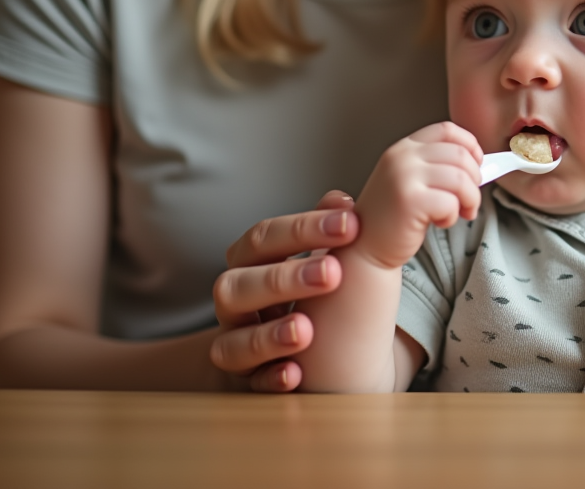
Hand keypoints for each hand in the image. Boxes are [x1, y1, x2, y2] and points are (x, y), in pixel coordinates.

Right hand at [210, 190, 359, 391]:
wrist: (301, 342)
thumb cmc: (309, 287)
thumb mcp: (319, 253)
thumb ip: (327, 227)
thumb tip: (342, 201)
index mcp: (249, 261)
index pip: (263, 237)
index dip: (304, 229)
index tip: (352, 224)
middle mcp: (234, 299)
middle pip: (238, 285)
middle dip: (285, 279)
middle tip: (334, 273)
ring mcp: (235, 340)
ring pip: (232, 340)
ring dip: (269, 335)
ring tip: (307, 331)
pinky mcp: (247, 379)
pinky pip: (249, 384)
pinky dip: (270, 378)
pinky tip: (295, 374)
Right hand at [354, 122, 483, 269]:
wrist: (366, 249)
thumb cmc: (394, 217)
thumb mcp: (413, 180)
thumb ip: (439, 166)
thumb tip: (480, 163)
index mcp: (404, 147)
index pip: (447, 130)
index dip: (470, 146)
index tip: (476, 165)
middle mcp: (402, 157)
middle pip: (460, 154)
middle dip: (475, 179)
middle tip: (469, 199)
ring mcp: (403, 176)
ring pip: (461, 179)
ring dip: (469, 200)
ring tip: (459, 213)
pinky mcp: (409, 200)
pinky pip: (451, 203)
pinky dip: (453, 216)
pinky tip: (440, 221)